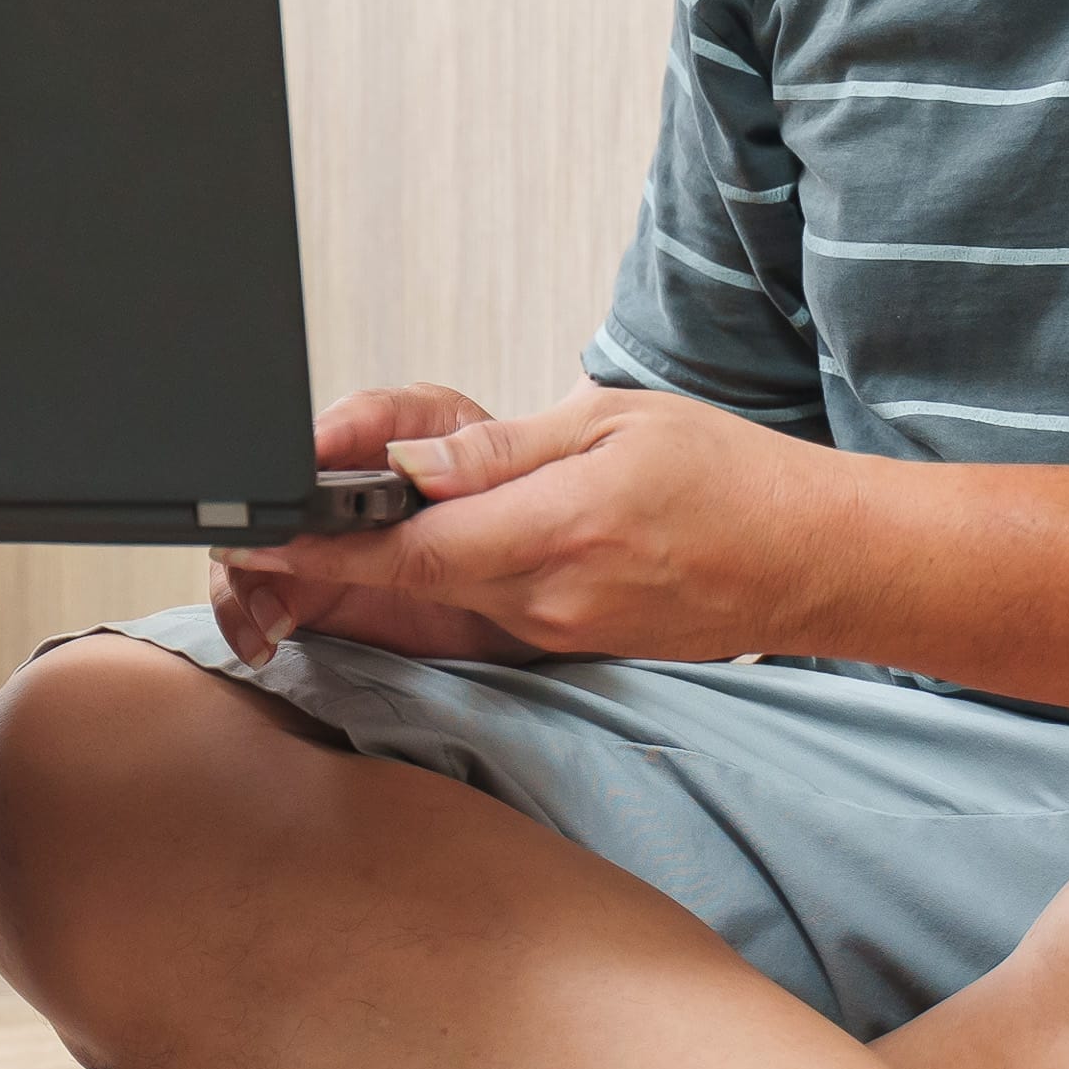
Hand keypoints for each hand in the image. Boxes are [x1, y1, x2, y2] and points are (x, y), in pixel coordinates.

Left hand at [207, 386, 851, 667]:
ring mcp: (556, 633)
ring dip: (387, 561)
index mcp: (554, 534)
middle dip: (334, 551)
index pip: (409, 552)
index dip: (321, 548)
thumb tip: (410, 467)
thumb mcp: (613, 424)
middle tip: (273, 515)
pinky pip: (482, 609)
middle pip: (406, 582)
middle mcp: (545, 601)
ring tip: (349, 512)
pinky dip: (442, 577)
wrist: (812, 560)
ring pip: (439, 595)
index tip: (256, 534)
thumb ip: (502, 452)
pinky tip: (439, 537)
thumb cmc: (727, 477)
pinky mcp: (566, 644)